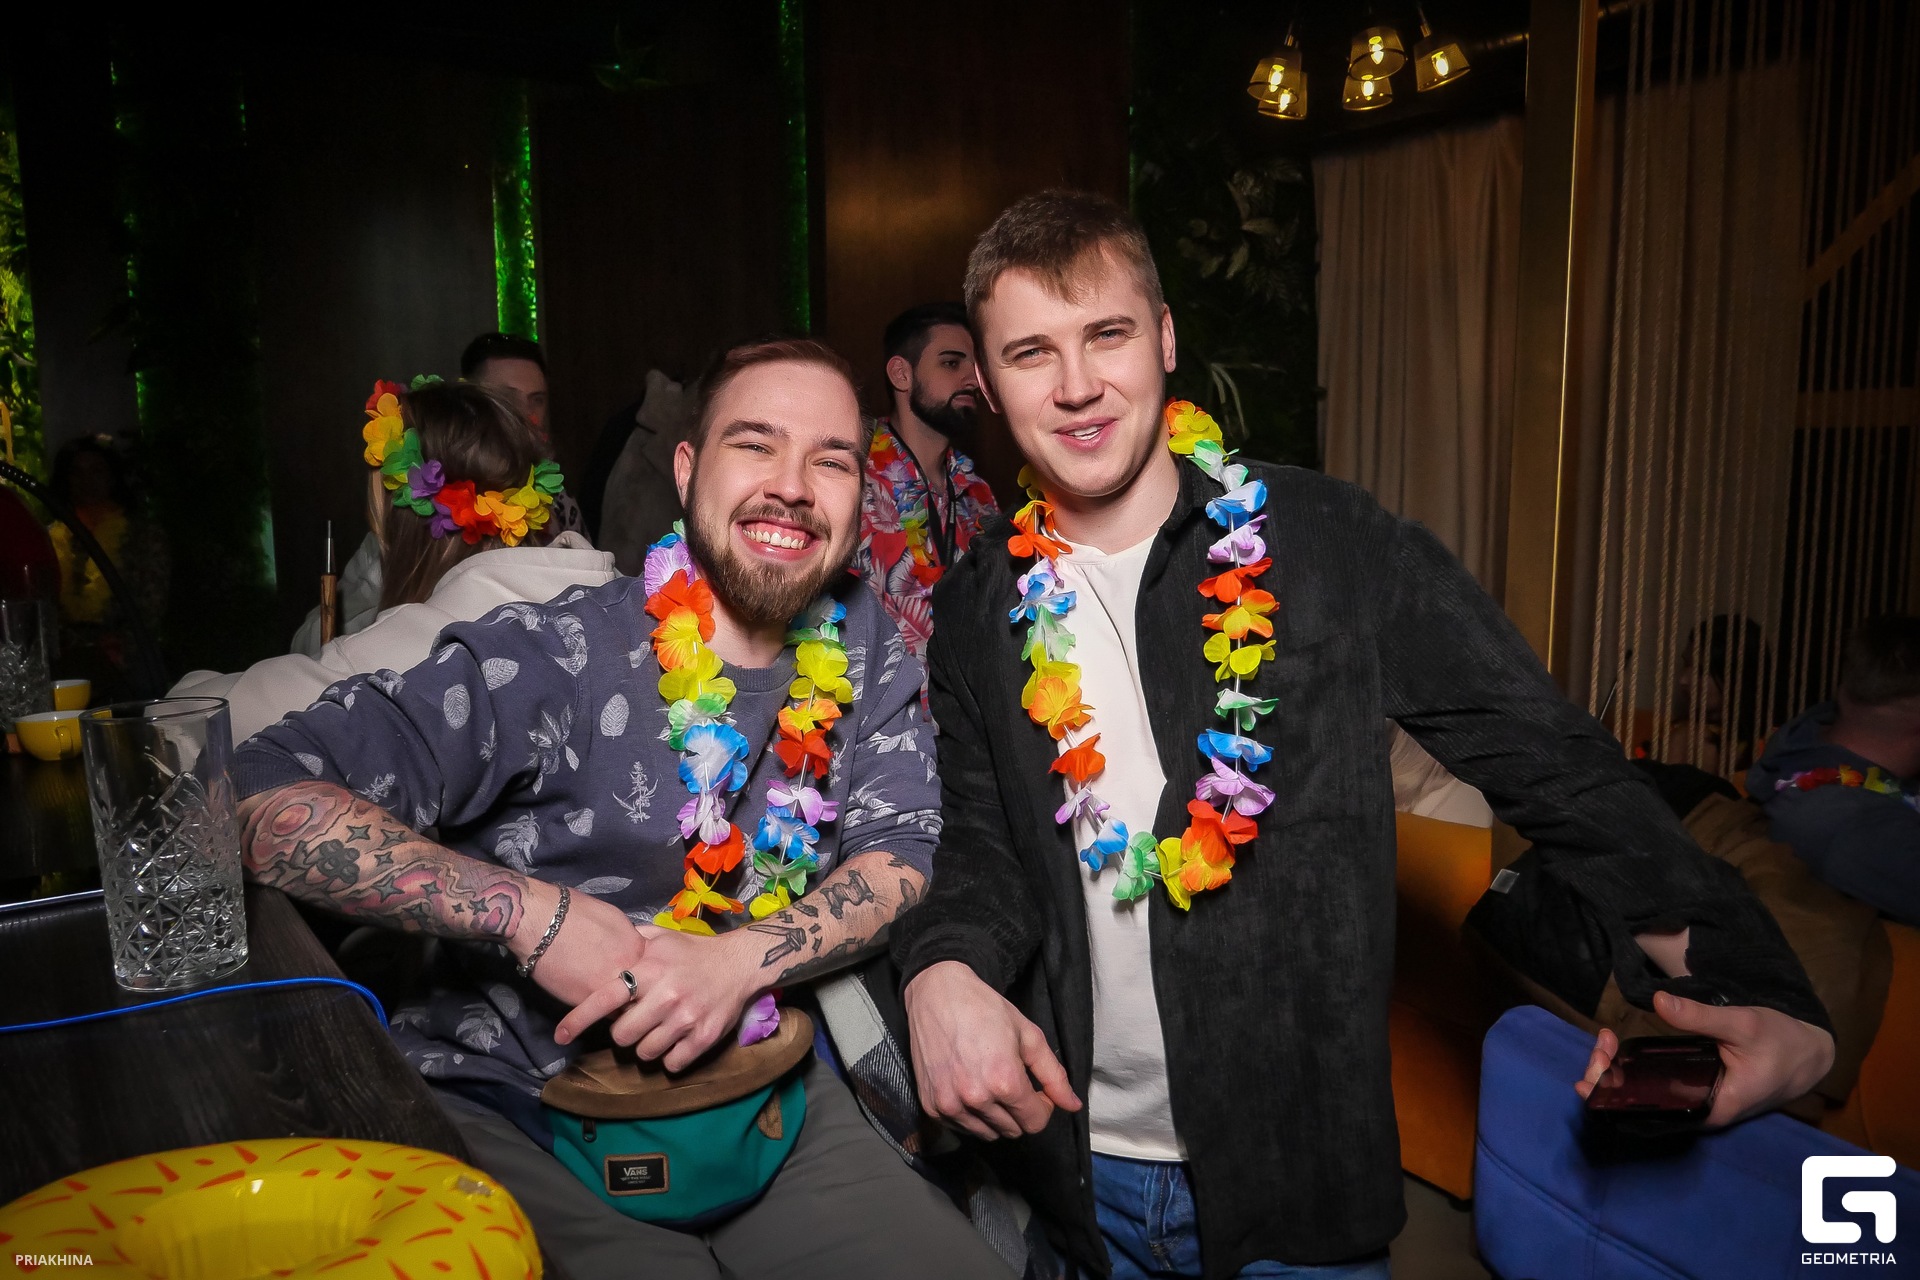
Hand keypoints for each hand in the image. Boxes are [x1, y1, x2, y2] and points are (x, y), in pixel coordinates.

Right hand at [510, 879, 648, 1006]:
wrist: (542, 919)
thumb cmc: (574, 911)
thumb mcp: (614, 919)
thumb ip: (627, 940)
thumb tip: (628, 950)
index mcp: (638, 948)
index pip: (650, 973)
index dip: (640, 978)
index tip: (629, 980)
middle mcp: (630, 969)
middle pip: (640, 993)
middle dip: (631, 996)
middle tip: (616, 996)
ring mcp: (611, 987)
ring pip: (621, 1007)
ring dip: (614, 1008)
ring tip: (602, 1005)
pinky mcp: (589, 1002)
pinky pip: (600, 1014)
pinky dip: (595, 1013)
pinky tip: (586, 1007)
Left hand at [552, 924, 762, 1071]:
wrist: (740, 963)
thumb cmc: (694, 952)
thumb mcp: (662, 937)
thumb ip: (631, 942)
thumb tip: (600, 944)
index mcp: (651, 970)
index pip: (605, 999)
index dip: (579, 1019)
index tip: (561, 1035)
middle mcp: (667, 995)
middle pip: (622, 1036)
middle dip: (623, 1033)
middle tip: (634, 1024)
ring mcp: (686, 1018)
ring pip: (646, 1053)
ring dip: (646, 1047)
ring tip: (657, 1031)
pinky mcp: (704, 1038)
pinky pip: (672, 1063)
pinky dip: (670, 1058)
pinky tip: (676, 1042)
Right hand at [903, 960, 1080, 1141]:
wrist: (938, 995)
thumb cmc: (985, 1010)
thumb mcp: (1029, 1036)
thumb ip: (1054, 1076)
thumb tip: (1073, 1106)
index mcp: (1004, 1081)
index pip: (1035, 1123)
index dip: (1042, 1107)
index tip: (1036, 1091)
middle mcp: (976, 1099)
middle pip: (1013, 1131)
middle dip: (1019, 1112)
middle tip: (1012, 1083)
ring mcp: (950, 1105)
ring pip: (988, 1134)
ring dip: (995, 1117)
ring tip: (990, 1085)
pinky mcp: (931, 1106)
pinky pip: (961, 1128)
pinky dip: (971, 1116)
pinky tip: (969, 1087)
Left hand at [1575, 990, 1834, 1126]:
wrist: (1810, 1054)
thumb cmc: (1781, 1042)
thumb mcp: (1742, 1024)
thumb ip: (1701, 1016)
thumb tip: (1660, 1002)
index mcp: (1711, 1108)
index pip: (1650, 1112)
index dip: (1616, 1093)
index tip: (1597, 1063)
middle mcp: (1701, 1114)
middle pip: (1642, 1106)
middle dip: (1610, 1078)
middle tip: (1601, 1043)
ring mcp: (1699, 1105)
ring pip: (1648, 1098)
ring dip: (1621, 1074)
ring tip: (1605, 1044)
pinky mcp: (1698, 1092)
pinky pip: (1659, 1089)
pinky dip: (1637, 1071)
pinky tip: (1621, 1053)